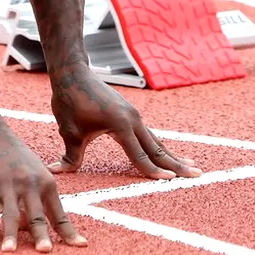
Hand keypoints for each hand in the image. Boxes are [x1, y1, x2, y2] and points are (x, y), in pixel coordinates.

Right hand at [0, 126, 88, 252]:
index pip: (59, 214)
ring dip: (9, 234)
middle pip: (36, 216)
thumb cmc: (15, 157)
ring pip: (9, 216)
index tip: (81, 245)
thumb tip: (27, 228)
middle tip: (45, 251)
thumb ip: (35, 201)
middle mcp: (29, 186)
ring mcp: (8, 188)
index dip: (69, 231)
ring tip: (9, 251)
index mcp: (46, 184)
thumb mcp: (33, 174)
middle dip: (40, 235)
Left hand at [49, 67, 201, 178]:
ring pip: (156, 140)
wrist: (72, 73)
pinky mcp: (131, 113)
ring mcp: (134, 115)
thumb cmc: (69, 101)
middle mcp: (132, 120)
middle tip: (197, 176)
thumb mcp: (68, 131)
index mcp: (120, 125)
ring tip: (192, 166)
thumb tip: (56, 172)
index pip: (139, 154)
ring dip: (173, 154)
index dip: (153, 171)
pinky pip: (149, 134)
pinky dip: (160, 145)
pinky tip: (168, 153)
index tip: (170, 181)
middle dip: (176, 163)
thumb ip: (70, 155)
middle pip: (157, 147)